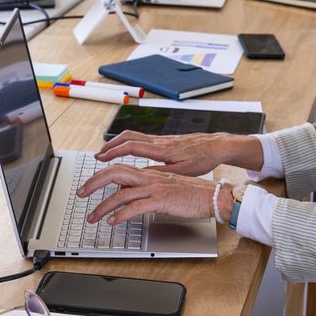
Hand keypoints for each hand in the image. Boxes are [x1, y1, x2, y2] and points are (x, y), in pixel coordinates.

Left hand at [77, 164, 234, 225]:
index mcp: (150, 173)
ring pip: (121, 193)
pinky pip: (136, 207)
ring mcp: (155, 188)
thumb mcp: (165, 188)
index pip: (119, 169)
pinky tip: (113, 221)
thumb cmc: (192, 194)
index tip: (88, 185)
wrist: (212, 196)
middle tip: (80, 193)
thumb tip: (128, 196)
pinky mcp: (162, 200)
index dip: (100, 175)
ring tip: (93, 217)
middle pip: (114, 173)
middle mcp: (150, 177)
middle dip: (93, 183)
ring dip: (103, 206)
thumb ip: (146, 190)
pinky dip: (121, 214)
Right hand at [93, 131, 262, 175]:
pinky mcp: (166, 140)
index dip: (113, 152)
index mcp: (161, 149)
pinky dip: (130, 144)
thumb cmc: (203, 159)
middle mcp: (159, 141)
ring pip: (134, 136)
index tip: (100, 158)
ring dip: (119, 144)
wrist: (217, 146)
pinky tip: (129, 152)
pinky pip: (142, 139)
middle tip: (98, 156)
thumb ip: (159, 174)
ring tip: (108, 153)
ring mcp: (162, 139)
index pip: (131, 147)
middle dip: (110, 146)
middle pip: (128, 137)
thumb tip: (139, 179)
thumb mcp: (181, 172)